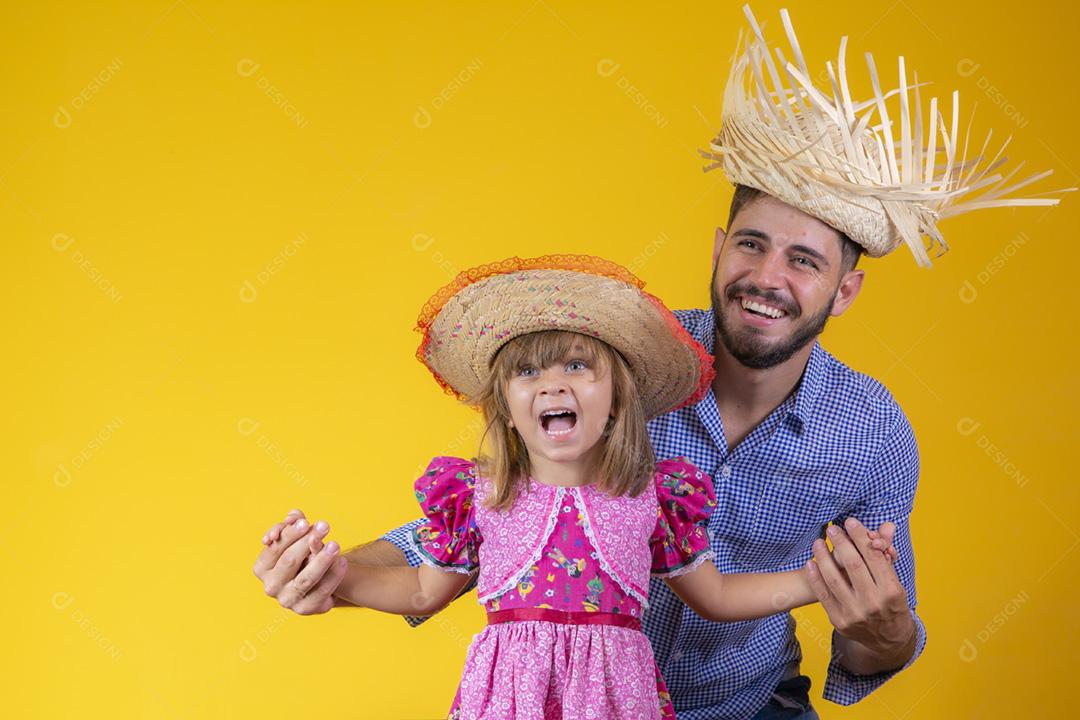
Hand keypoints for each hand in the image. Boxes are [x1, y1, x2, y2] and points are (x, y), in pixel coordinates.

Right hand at [253, 509, 347, 614]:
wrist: (318, 581)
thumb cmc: (303, 555)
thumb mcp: (296, 538)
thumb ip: (294, 525)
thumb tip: (294, 515)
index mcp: (262, 567)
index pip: (274, 548)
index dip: (289, 534)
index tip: (306, 521)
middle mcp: (271, 586)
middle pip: (289, 561)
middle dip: (307, 542)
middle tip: (324, 526)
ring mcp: (287, 600)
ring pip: (305, 578)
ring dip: (321, 560)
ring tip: (335, 544)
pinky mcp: (305, 609)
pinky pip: (321, 591)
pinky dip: (333, 576)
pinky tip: (343, 561)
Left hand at [806, 517, 915, 670]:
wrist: (888, 641)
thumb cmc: (892, 605)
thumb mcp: (895, 581)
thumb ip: (886, 554)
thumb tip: (886, 525)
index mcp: (891, 591)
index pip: (874, 557)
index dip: (860, 536)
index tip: (850, 522)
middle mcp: (873, 603)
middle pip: (853, 565)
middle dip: (841, 542)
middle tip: (832, 528)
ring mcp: (855, 614)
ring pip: (834, 579)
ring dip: (823, 557)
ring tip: (818, 542)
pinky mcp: (840, 621)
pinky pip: (823, 595)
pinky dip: (815, 578)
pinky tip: (811, 562)